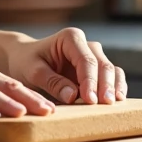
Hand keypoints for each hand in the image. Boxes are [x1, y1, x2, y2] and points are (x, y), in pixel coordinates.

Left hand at [2, 27, 126, 105]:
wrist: (24, 59)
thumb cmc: (26, 62)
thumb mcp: (33, 71)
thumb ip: (52, 82)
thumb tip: (72, 96)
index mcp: (70, 38)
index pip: (85, 60)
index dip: (90, 80)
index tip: (90, 100)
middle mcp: (85, 44)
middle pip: (102, 64)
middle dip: (105, 84)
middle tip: (106, 104)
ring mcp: (92, 56)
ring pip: (111, 69)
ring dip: (113, 86)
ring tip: (114, 103)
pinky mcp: (95, 69)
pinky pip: (112, 76)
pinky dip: (115, 87)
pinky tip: (117, 100)